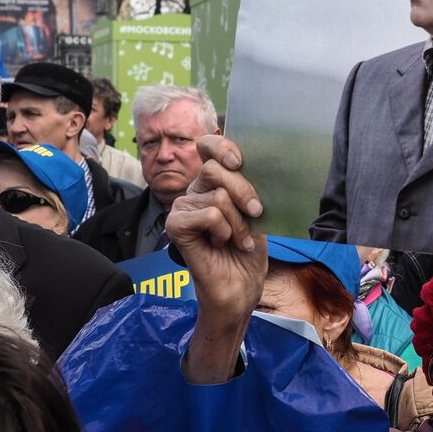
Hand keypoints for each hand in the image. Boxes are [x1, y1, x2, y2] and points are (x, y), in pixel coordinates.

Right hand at [166, 134, 268, 382]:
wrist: (241, 286)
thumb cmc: (249, 249)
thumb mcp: (256, 211)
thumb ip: (249, 185)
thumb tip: (255, 161)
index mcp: (212, 181)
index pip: (207, 146)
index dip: (221, 145)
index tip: (239, 161)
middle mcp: (194, 189)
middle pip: (215, 170)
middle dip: (244, 193)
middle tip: (257, 214)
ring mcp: (182, 207)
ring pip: (217, 196)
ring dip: (238, 222)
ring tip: (238, 239)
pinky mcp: (175, 225)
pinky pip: (209, 214)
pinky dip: (224, 230)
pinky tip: (220, 244)